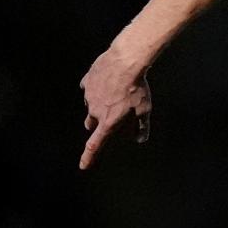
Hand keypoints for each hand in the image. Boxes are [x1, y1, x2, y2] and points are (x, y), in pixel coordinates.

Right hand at [78, 45, 151, 169]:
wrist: (125, 62)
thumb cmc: (137, 88)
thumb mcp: (144, 110)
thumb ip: (141, 127)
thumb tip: (139, 139)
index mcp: (108, 121)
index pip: (96, 144)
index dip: (88, 156)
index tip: (83, 165)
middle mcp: (95, 110)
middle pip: (91, 123)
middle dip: (97, 123)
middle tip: (110, 116)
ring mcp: (89, 95)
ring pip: (90, 105)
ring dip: (99, 104)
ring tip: (114, 94)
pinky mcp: (87, 81)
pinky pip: (89, 88)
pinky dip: (96, 89)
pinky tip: (106, 83)